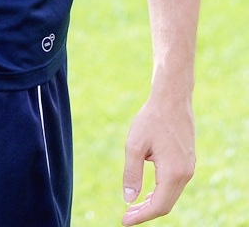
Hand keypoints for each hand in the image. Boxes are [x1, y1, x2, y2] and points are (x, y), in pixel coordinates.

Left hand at [121, 93, 195, 224]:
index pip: (158, 206)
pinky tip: (148, 192)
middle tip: (126, 215)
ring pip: (172, 195)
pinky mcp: (188, 161)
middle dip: (146, 212)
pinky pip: (175, 185)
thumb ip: (132, 174)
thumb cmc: (151, 119)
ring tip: (134, 206)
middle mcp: (185, 174)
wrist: (172, 99)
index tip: (124, 221)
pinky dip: (161, 192)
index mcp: (173, 172)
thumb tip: (129, 199)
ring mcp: (189, 168)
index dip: (141, 216)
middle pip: (167, 204)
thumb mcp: (135, 145)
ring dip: (154, 203)